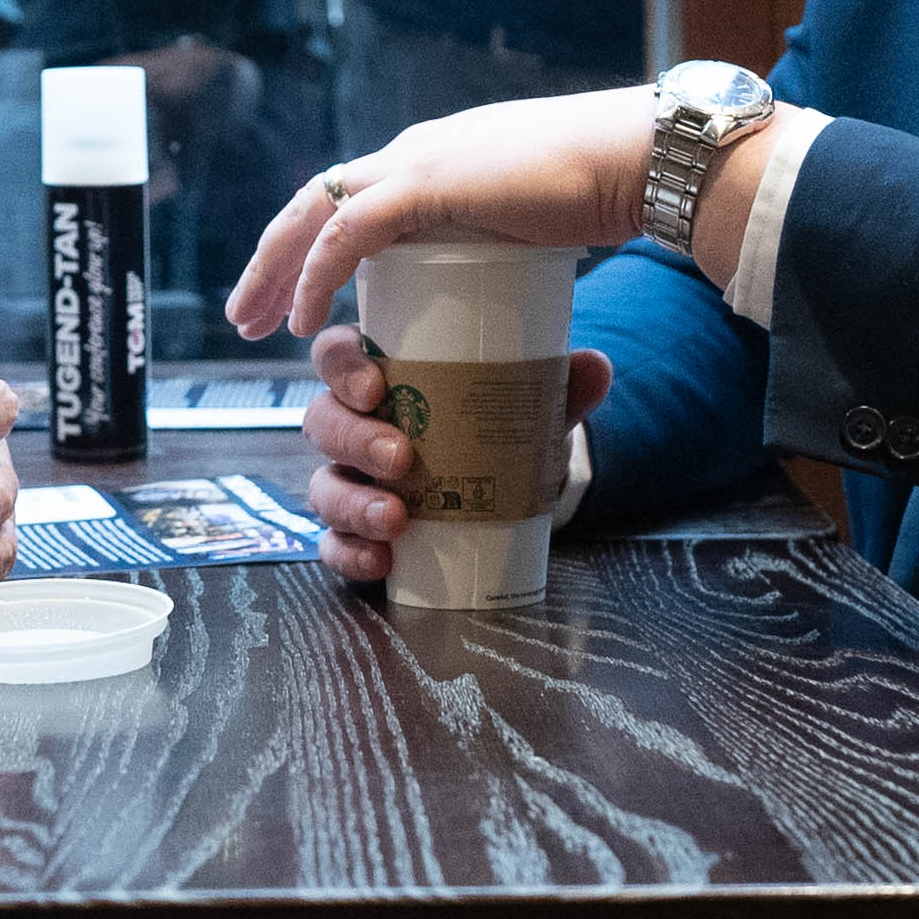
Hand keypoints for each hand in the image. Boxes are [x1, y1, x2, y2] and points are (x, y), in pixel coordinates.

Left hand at [229, 87, 657, 338]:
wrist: (635, 159)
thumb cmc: (604, 192)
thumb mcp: (533, 221)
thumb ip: (507, 245)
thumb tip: (507, 295)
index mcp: (431, 159)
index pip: (346, 197)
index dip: (307, 244)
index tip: (288, 296)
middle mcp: (411, 153)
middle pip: (313, 203)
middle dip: (270, 261)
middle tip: (244, 315)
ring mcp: (416, 164)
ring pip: (314, 213)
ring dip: (275, 269)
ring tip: (252, 322)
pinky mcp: (427, 185)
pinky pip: (347, 232)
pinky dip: (318, 274)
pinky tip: (303, 317)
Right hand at [304, 323, 611, 583]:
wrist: (495, 490)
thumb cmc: (486, 429)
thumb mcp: (520, 404)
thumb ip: (554, 385)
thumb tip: (595, 367)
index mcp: (379, 377)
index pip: (336, 357)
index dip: (342, 368)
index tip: (376, 386)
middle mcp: (352, 426)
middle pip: (323, 422)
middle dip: (355, 439)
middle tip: (403, 457)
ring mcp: (347, 480)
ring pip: (322, 487)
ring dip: (353, 502)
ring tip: (398, 519)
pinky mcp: (352, 531)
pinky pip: (332, 545)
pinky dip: (350, 554)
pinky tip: (383, 561)